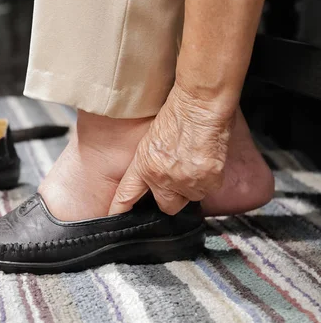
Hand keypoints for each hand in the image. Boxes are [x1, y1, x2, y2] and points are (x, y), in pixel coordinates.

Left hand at [108, 84, 233, 214]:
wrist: (200, 104)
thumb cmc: (177, 113)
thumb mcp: (152, 139)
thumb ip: (152, 161)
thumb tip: (158, 173)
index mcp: (144, 166)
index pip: (127, 195)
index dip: (119, 210)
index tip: (113, 218)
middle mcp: (163, 178)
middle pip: (167, 206)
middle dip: (172, 196)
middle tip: (177, 178)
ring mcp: (186, 181)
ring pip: (190, 198)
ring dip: (192, 186)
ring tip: (194, 163)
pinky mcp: (208, 181)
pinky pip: (208, 190)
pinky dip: (209, 180)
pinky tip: (207, 161)